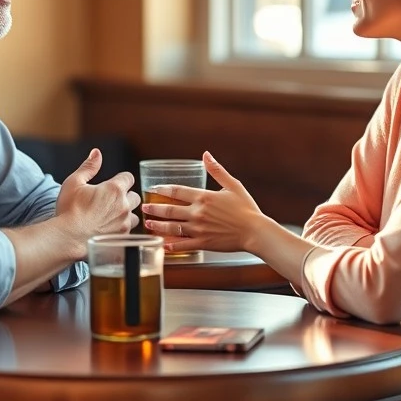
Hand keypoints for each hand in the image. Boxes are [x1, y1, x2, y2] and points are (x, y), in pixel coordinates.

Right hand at [54, 148, 140, 254]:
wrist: (68, 238)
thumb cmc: (69, 210)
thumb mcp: (74, 183)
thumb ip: (88, 167)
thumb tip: (97, 153)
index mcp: (114, 189)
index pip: (128, 177)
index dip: (120, 180)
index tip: (111, 185)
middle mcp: (124, 205)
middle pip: (135, 196)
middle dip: (126, 197)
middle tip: (110, 201)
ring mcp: (125, 222)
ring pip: (135, 215)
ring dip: (126, 214)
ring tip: (111, 216)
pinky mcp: (122, 237)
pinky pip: (129, 230)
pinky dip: (122, 228)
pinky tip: (109, 228)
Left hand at [142, 151, 271, 252]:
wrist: (256, 231)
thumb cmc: (246, 209)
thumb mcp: (233, 185)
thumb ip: (217, 170)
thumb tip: (206, 154)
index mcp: (204, 197)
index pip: (177, 191)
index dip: (162, 189)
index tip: (152, 189)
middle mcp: (198, 213)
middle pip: (170, 209)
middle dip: (154, 208)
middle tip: (144, 207)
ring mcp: (199, 229)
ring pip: (172, 227)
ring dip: (158, 226)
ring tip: (147, 224)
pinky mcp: (203, 243)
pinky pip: (183, 244)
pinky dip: (171, 245)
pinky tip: (163, 244)